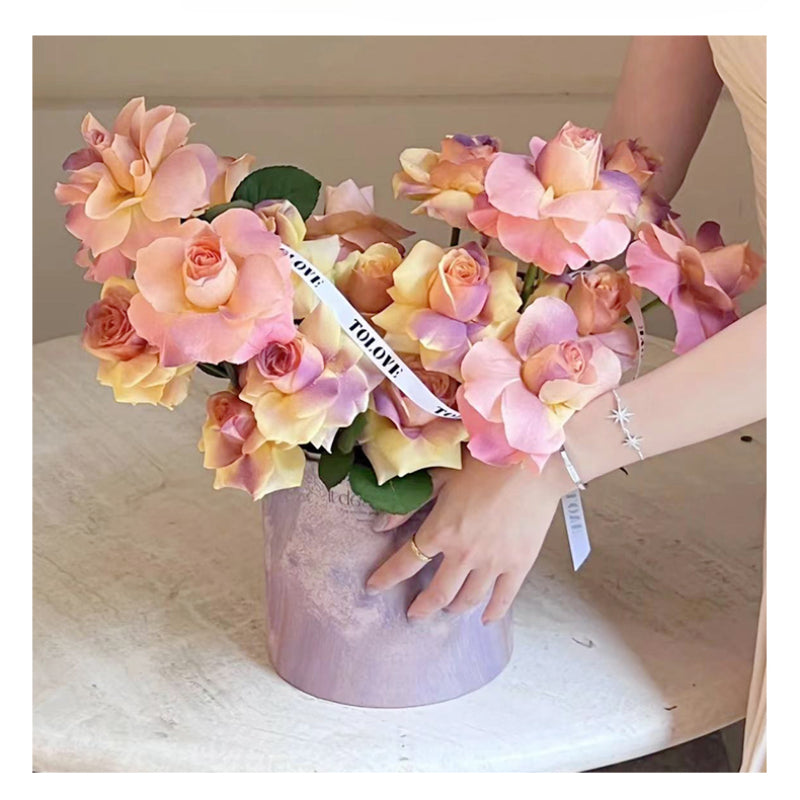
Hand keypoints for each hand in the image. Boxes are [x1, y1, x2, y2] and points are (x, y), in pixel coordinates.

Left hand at [365, 450, 572, 623]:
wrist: (532, 464)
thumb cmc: (484, 464)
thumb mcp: (440, 477)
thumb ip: (410, 504)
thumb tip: (380, 525)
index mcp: (441, 530)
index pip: (405, 563)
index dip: (386, 577)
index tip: (374, 587)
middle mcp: (464, 554)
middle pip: (438, 593)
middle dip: (422, 607)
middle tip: (414, 613)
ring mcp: (493, 563)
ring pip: (468, 599)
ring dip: (454, 608)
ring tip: (447, 609)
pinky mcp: (518, 565)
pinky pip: (504, 598)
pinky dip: (492, 612)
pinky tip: (484, 618)